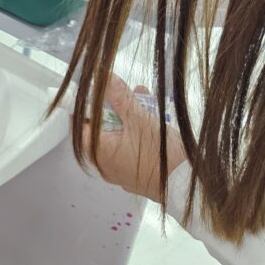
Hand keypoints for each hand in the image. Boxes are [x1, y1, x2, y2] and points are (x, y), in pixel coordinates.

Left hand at [80, 77, 187, 201]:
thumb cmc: (159, 155)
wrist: (185, 186)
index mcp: (98, 152)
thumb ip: (119, 97)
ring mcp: (121, 173)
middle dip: (114, 108)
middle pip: (102, 130)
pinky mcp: (137, 176)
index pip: (79, 126)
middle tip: (125, 93)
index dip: (87, 107)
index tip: (96, 93)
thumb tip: (104, 77)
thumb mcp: (139, 119)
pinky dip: (138, 134)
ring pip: (119, 138)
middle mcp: (105, 165)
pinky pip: (131, 150)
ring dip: (129, 118)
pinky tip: (153, 119)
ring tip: (144, 99)